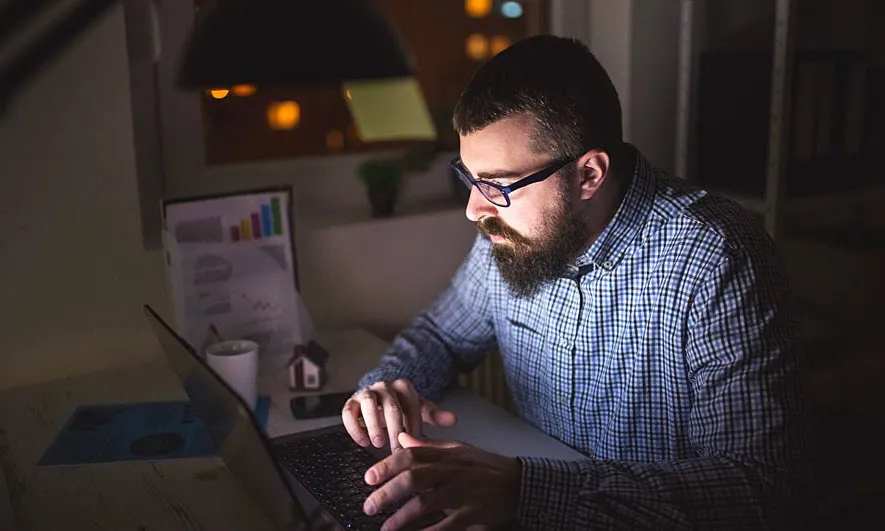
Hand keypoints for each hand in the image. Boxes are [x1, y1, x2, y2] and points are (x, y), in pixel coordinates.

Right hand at [342, 379, 456, 450]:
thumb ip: (435, 415)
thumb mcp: (419, 410)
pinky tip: (363, 442)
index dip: (414, 424)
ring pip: (369, 404)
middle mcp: (384, 386)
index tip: (416, 442)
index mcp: (404, 387)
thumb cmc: (402, 408)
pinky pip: (349, 412)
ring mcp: (367, 392)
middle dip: (395, 429)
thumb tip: (453, 420)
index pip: (411, 404)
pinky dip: (354, 428)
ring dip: (374, 424)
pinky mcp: (351, 402)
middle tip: (397, 448)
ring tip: (378, 443)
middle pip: (391, 406)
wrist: (378, 399)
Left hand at [362, 432, 520, 530]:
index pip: (411, 456)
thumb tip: (401, 438)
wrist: (518, 483)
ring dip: (401, 518)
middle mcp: (452, 472)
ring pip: (425, 504)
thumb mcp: (458, 450)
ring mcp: (462, 494)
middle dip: (387, 493)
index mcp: (447, 455)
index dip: (387, 466)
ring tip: (385, 529)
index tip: (369, 478)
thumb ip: (428, 446)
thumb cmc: (483, 467)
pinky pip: (445, 527)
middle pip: (414, 479)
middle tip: (369, 505)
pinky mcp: (472, 515)